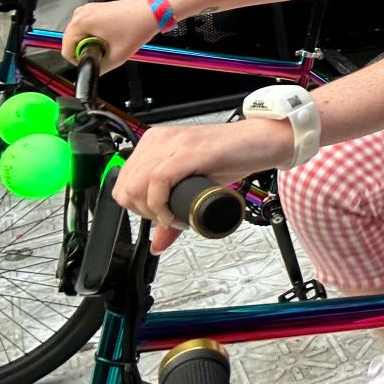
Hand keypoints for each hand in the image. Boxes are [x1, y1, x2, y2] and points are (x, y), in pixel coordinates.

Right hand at [62, 0, 160, 72]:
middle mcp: (79, 12)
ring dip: (92, 43)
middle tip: (106, 51)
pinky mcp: (95, 9)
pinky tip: (112, 36)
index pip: (66, 49)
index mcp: (80, 22)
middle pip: (72, 41)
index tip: (95, 61)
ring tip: (111, 43)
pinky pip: (88, 28)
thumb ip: (99, 68)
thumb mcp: (117, 56)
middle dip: (86, 50)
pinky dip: (96, 35)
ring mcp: (87, 9)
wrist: (152, 12)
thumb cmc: (137, 29)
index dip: (79, 60)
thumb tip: (91, 73)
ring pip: (80, 35)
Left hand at [112, 117, 293, 252]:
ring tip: (176, 217)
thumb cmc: (232, 157)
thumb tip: (157, 243)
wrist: (261, 142)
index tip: (157, 217)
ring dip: (153, 212)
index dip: (136, 209)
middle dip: (144, 213)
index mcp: (155, 143)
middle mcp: (160, 140)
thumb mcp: (194, 185)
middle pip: (126, 188)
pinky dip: (162, 205)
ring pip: (136, 186)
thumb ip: (172, 210)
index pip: (122, 183)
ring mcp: (173, 144)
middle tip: (168, 219)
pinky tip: (175, 213)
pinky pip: (158, 182)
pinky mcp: (188, 151)